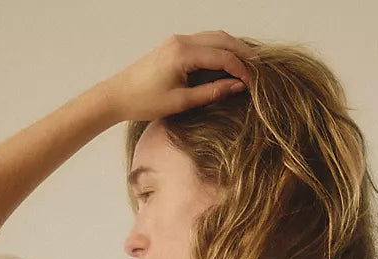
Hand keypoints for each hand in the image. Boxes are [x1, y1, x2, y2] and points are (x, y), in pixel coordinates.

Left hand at [103, 31, 254, 123]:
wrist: (119, 94)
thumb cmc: (146, 101)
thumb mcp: (182, 102)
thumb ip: (211, 92)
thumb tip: (237, 86)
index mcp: (183, 54)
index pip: (222, 56)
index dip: (241, 69)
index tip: (254, 83)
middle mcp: (182, 41)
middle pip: (222, 39)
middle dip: (242, 54)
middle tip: (259, 70)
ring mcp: (178, 40)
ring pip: (214, 37)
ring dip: (233, 49)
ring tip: (248, 65)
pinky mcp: (175, 45)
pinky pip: (204, 41)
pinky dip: (220, 49)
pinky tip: (228, 62)